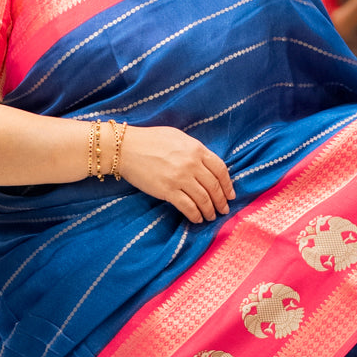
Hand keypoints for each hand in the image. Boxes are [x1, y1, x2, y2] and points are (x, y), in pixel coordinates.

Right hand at [117, 124, 235, 224]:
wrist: (126, 148)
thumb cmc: (151, 140)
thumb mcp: (178, 138)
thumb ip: (195, 150)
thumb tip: (208, 166)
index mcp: (196, 149)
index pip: (220, 169)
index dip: (228, 185)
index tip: (230, 195)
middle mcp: (191, 164)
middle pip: (214, 187)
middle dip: (221, 201)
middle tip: (223, 210)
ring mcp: (180, 178)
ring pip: (203, 199)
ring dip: (209, 210)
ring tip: (210, 216)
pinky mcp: (167, 190)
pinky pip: (188, 207)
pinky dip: (195, 215)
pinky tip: (197, 219)